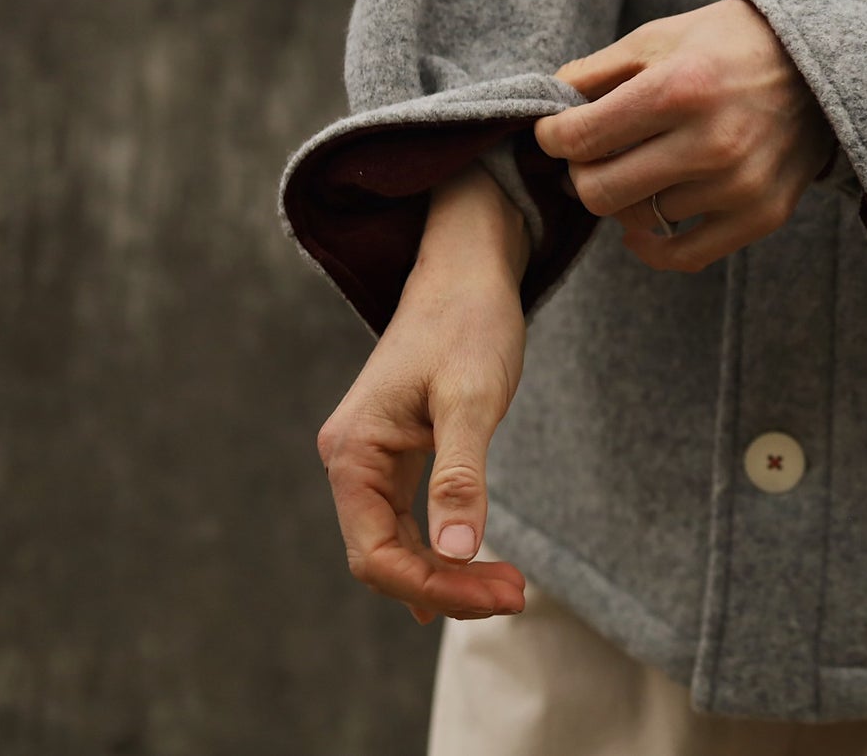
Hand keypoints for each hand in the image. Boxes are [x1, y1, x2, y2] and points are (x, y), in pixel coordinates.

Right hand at [314, 163, 531, 624]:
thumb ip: (461, 476)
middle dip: (447, 586)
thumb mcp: (473, 399)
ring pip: (396, 544)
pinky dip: (439, 550)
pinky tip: (466, 574)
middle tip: (517, 595)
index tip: (502, 592)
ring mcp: (370, 458)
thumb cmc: (469, 323)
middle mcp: (350, 460)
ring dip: (448, 573)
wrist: (466, 271)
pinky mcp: (397, 452)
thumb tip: (456, 553)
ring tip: (508, 587)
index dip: (436, 585)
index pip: (376, 556)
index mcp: (353, 452)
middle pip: (384, 558)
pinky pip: (405, 521)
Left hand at [535, 0, 836, 272]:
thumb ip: (595, 72)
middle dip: (581, 172)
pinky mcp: (761, 214)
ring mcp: (739, 185)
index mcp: (679, 88)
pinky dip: (651, 246)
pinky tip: (640, 225)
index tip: (557, 131)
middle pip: (600, 190)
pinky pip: (683, 255)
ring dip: (627, 195)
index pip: (580, 138)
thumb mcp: (659, 36)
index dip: (552, 137)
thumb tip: (546, 107)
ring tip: (638, 166)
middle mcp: (711, 143)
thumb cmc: (728, 44)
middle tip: (591, 155)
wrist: (819, 64)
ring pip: (638, 217)